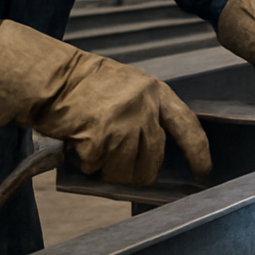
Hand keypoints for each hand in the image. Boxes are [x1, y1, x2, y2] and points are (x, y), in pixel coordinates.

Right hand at [0, 21, 211, 184]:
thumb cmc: (86, 82)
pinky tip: (79, 148)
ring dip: (111, 172)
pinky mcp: (100, 136)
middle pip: (154, 155)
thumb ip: (146, 111)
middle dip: (143, 173)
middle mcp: (144, 107)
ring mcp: (123, 123)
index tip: (203, 169)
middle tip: (130, 177)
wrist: (51, 77)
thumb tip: (153, 148)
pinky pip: (98, 165)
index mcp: (156, 92)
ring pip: (126, 167)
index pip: (187, 125)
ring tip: (97, 159)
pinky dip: (88, 164)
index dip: (198, 151)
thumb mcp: (129, 86)